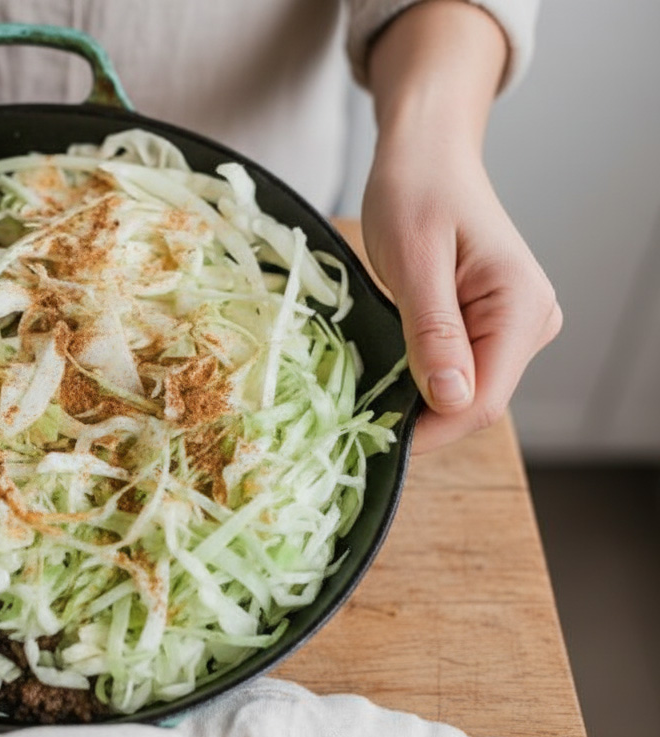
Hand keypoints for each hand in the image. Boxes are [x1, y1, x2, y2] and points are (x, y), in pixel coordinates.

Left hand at [362, 143, 560, 453]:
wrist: (426, 156)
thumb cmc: (416, 193)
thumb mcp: (415, 261)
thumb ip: (434, 331)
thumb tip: (452, 400)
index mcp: (521, 307)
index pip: (480, 402)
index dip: (426, 430)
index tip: (366, 437)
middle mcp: (530, 324)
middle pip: (471, 403)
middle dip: (416, 417)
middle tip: (350, 416)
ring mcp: (512, 328)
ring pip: (460, 393)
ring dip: (414, 400)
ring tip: (362, 395)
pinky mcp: (488, 328)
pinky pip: (453, 372)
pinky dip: (416, 380)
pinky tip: (383, 375)